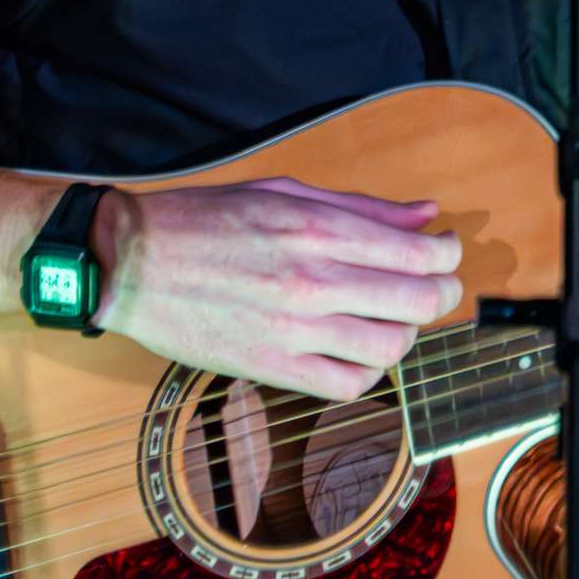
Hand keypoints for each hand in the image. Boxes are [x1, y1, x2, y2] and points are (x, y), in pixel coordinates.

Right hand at [93, 177, 465, 400]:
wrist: (130, 262)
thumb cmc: (203, 219)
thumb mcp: (284, 193)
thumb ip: (361, 208)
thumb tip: (425, 214)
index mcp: (318, 229)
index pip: (418, 253)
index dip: (447, 256)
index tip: (445, 253)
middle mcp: (313, 279)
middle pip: (417, 302)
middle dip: (443, 295)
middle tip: (438, 288)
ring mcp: (294, 329)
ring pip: (389, 348)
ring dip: (407, 335)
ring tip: (394, 321)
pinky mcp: (271, 367)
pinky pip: (346, 385)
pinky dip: (366, 374)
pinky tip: (357, 353)